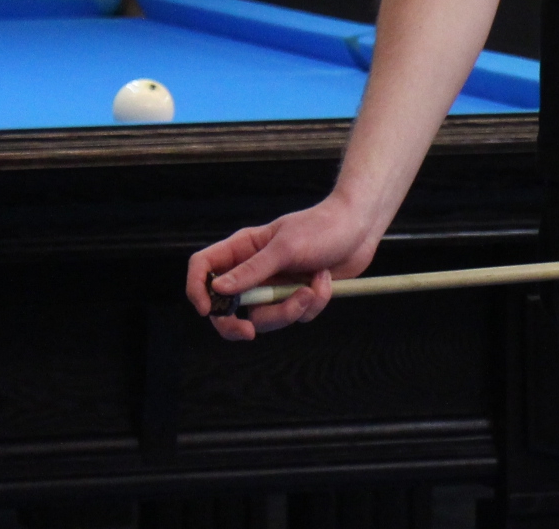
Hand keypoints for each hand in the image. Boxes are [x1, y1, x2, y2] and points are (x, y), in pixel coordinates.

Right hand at [186, 196, 382, 339]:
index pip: (204, 267)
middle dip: (238, 324)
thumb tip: (219, 289)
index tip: (208, 309)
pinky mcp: (296, 296)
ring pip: (264, 318)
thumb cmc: (322, 228)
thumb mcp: (285, 247)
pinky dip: (312, 304)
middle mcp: (254, 270)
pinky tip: (325, 281)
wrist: (360, 229)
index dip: (198, 289)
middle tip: (250, 332)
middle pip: (227, 307)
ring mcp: (275, 285)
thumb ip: (252, 270)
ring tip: (311, 289)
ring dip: (289, 310)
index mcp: (243, 248)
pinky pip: (294, 316)